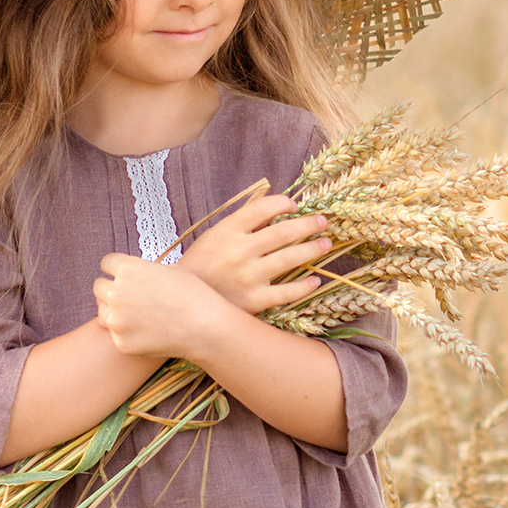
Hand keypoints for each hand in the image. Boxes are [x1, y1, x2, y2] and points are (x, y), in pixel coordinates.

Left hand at [93, 255, 224, 358]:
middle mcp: (117, 292)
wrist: (205, 327)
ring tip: (138, 314)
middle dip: (111, 289)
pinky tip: (148, 331)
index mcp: (128, 269)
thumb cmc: (194, 294)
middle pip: (99, 286)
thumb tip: (134, 276)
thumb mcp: (171, 270)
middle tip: (129, 296)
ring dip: (114, 311)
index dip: (116, 268)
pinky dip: (128, 332)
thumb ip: (145, 271)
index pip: (107, 263)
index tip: (122, 274)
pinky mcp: (121, 342)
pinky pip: (116, 334)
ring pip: (103, 311)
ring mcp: (117, 320)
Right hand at [178, 193, 330, 313]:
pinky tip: (315, 280)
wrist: (182, 304)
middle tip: (322, 221)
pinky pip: (286, 292)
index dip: (282, 203)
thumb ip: (242, 224)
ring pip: (289, 259)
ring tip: (325, 243)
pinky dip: (304, 286)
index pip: (262, 208)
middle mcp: (238, 251)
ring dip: (312, 249)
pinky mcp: (253, 301)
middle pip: (283, 232)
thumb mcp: (215, 237)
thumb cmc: (202, 266)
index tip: (294, 205)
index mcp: (226, 231)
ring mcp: (247, 277)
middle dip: (308, 225)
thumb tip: (275, 209)